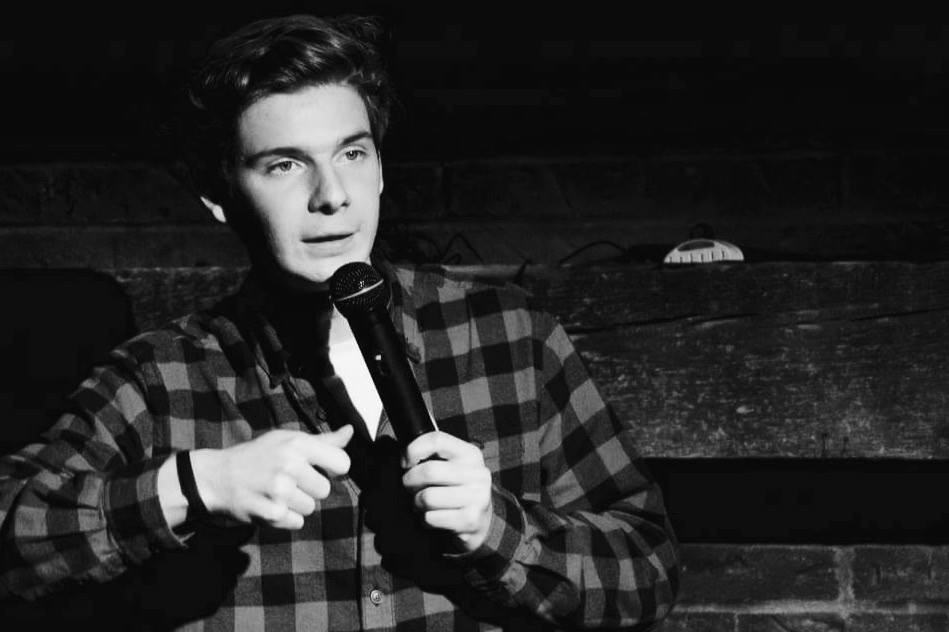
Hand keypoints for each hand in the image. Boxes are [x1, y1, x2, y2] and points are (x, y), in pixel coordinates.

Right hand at [191, 425, 352, 529]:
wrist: (216, 477)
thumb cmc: (258, 455)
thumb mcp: (287, 439)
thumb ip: (322, 441)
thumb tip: (350, 431)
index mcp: (297, 444)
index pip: (342, 463)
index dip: (333, 468)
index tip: (319, 468)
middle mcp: (289, 465)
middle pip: (325, 490)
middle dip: (310, 488)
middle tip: (288, 481)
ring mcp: (279, 491)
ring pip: (311, 508)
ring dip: (297, 504)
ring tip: (276, 492)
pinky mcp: (271, 514)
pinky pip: (297, 522)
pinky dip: (286, 518)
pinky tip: (270, 504)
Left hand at [401, 431, 492, 551]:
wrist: (479, 521)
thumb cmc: (457, 491)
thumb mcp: (452, 467)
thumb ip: (432, 456)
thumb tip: (405, 458)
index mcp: (470, 454)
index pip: (437, 440)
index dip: (413, 450)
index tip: (405, 463)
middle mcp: (478, 473)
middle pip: (429, 471)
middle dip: (410, 481)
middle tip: (410, 487)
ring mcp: (477, 497)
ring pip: (428, 497)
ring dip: (416, 503)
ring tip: (421, 504)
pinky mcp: (470, 520)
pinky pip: (431, 517)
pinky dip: (424, 519)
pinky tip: (432, 517)